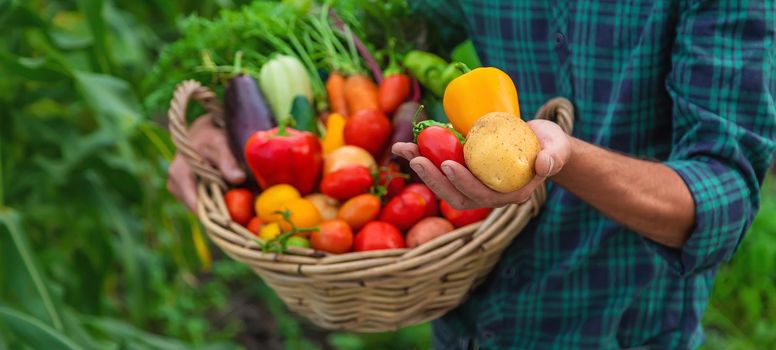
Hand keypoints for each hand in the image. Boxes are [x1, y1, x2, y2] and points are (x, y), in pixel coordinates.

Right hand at [167, 116, 245, 210]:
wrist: (202, 135)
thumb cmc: (211, 138)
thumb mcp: (221, 144)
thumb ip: (228, 161)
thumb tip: (239, 178)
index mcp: (179, 173)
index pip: (193, 202)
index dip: (212, 213)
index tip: (230, 220)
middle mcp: (174, 184)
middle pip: (197, 208)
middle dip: (217, 211)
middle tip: (238, 213)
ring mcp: (178, 190)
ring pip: (200, 208)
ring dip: (216, 206)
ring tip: (233, 200)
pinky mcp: (184, 193)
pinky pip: (200, 204)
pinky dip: (214, 202)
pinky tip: (225, 196)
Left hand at [392, 119, 570, 208]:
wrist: (541, 143)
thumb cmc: (550, 144)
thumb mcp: (556, 147)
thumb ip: (553, 156)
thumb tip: (543, 164)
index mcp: (511, 194)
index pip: (483, 195)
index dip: (464, 182)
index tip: (448, 163)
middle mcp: (490, 196)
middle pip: (457, 197)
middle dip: (434, 179)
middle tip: (416, 158)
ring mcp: (475, 186)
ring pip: (444, 187)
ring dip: (422, 171)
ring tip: (404, 150)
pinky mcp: (465, 174)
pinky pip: (441, 173)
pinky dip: (424, 160)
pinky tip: (408, 146)